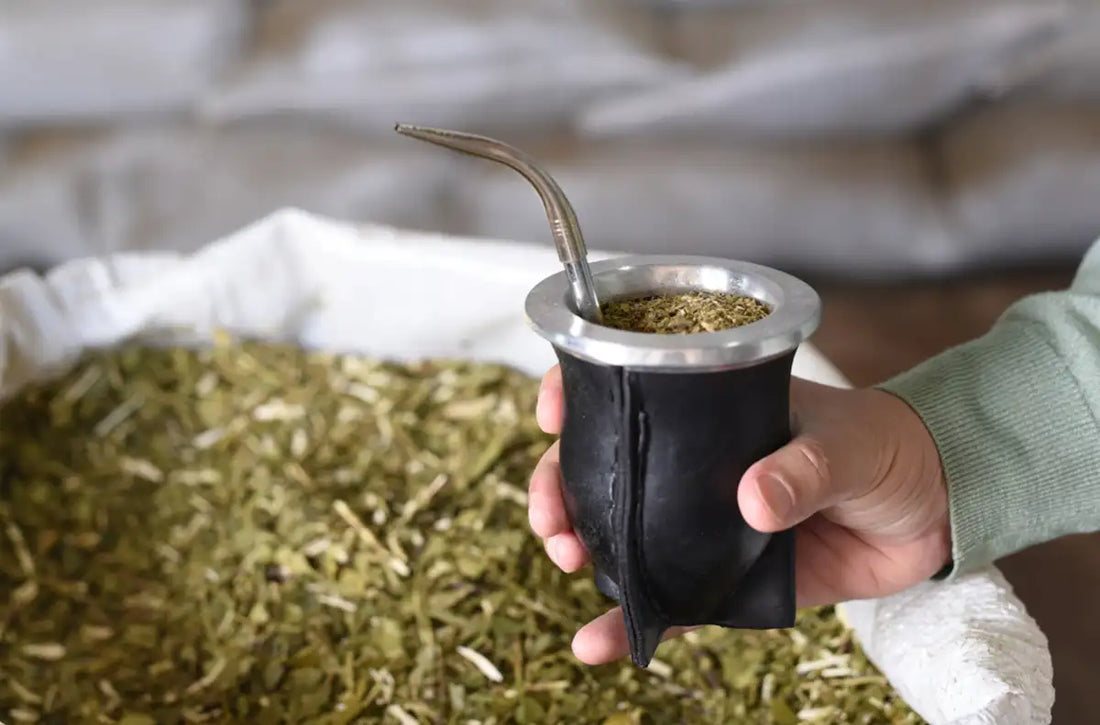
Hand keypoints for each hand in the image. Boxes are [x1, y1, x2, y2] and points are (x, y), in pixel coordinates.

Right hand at [528, 365, 949, 664]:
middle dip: (561, 487)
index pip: (630, 392)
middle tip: (555, 518)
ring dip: (582, 546)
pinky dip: (631, 623)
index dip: (579, 397)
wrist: (933, 510)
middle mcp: (692, 463)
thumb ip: (803, 469)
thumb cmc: (887, 447)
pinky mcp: (724, 578)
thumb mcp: (847, 444)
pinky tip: (593, 643)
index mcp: (712, 411)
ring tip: (568, 559)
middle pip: (605, 468)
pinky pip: (669, 601)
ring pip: (621, 533)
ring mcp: (703, 521)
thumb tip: (753, 501)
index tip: (555, 415)